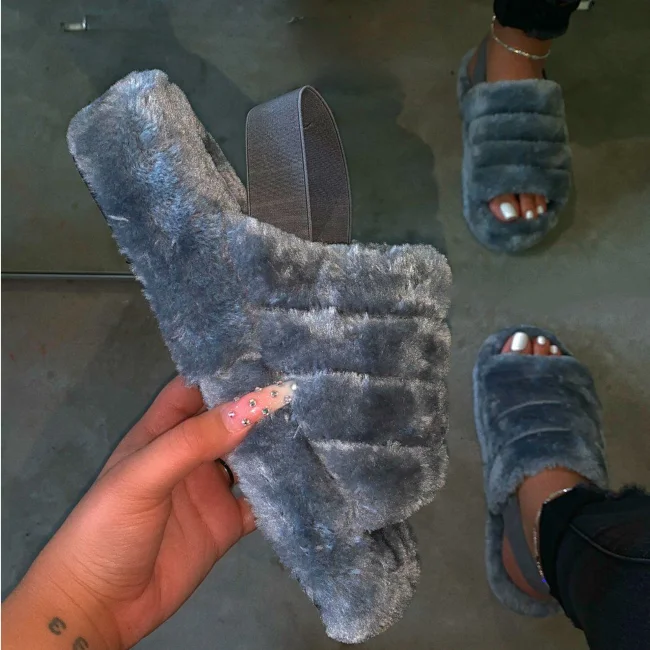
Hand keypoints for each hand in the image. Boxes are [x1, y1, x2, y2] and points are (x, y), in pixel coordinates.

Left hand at [3, 377, 294, 649]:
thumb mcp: (143, 476)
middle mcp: (191, 454)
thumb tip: (254, 405)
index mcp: (163, 432)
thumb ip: (194, 441)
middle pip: (231, 420)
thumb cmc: (107, 528)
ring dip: (277, 444)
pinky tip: (310, 474)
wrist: (101, 606)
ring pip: (252, 456)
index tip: (270, 353)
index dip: (227, 371)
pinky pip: (261, 500)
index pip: (197, 388)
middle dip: (262, 404)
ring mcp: (211, 488)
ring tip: (317, 420)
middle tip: (307, 384)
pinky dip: (283, 489)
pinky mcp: (228, 522)